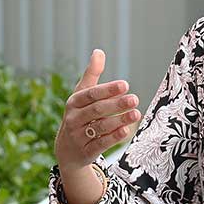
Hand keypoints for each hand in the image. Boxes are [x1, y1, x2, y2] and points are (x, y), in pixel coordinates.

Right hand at [55, 49, 140, 172]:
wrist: (67, 150)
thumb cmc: (79, 115)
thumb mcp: (82, 95)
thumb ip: (92, 74)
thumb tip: (99, 51)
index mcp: (73, 103)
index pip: (90, 94)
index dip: (107, 90)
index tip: (125, 84)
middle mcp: (73, 119)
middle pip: (96, 110)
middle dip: (116, 105)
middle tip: (134, 99)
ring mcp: (78, 136)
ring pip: (100, 127)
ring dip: (119, 120)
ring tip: (136, 113)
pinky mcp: (86, 152)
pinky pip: (100, 144)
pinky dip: (113, 137)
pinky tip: (126, 131)